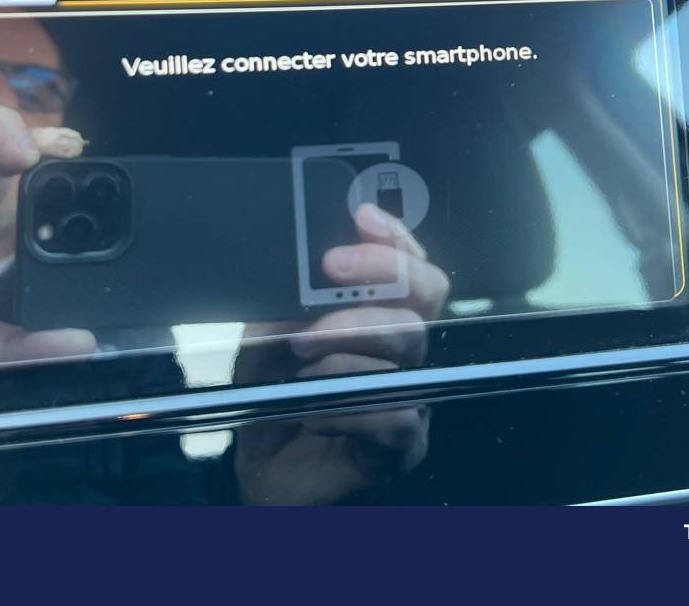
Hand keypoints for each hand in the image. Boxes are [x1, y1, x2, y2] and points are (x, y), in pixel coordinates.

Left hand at [232, 203, 448, 503]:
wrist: (263, 471)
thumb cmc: (274, 395)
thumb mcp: (266, 337)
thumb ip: (286, 302)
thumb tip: (297, 267)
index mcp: (378, 313)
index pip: (409, 264)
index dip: (394, 237)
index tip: (361, 218)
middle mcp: (403, 349)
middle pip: (424, 296)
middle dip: (376, 275)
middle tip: (327, 273)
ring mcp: (412, 393)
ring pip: (408, 346)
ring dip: (347, 341)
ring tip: (300, 354)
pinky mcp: (405, 444)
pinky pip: (397, 414)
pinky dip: (347, 407)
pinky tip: (313, 411)